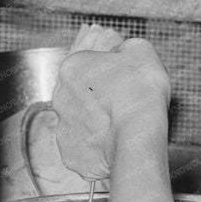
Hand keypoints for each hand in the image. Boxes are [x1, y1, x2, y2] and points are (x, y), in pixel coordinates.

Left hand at [52, 37, 169, 180]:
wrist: (137, 135)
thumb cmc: (140, 89)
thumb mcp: (141, 50)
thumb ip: (125, 47)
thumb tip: (121, 52)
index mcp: (71, 67)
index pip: (89, 66)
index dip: (110, 73)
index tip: (126, 81)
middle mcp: (59, 97)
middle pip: (81, 95)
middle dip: (100, 99)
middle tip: (124, 105)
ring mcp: (62, 128)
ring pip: (81, 123)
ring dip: (98, 124)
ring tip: (122, 128)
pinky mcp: (69, 154)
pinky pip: (84, 148)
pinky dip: (98, 148)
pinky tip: (115, 145)